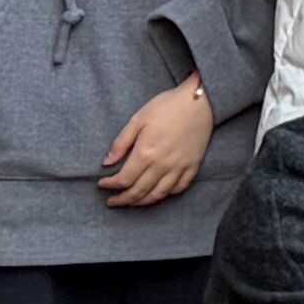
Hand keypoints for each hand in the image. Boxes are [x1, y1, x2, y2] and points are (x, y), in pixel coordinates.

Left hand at [97, 74, 210, 206]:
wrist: (200, 101)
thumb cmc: (167, 107)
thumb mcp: (138, 119)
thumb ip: (121, 143)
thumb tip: (107, 162)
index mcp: (146, 153)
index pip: (124, 179)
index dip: (110, 185)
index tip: (102, 184)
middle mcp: (162, 165)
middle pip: (139, 191)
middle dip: (122, 199)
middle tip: (112, 201)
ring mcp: (179, 167)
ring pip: (158, 194)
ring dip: (142, 202)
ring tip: (131, 202)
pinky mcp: (193, 166)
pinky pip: (179, 188)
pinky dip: (167, 194)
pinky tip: (158, 193)